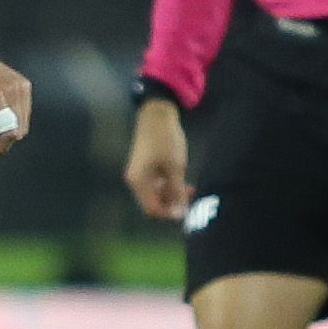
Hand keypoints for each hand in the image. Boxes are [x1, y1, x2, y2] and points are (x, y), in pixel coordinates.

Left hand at [0, 46, 32, 157]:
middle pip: (19, 129)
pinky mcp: (24, 84)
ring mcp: (22, 86)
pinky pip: (23, 111)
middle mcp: (14, 90)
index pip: (10, 131)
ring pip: (23, 122)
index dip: (0, 147)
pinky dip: (12, 119)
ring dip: (7, 130)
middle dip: (3, 140)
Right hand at [125, 100, 190, 220]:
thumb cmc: (166, 140)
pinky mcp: (145, 167)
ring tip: (190, 188)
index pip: (152, 209)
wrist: (156, 114)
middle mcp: (136, 181)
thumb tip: (179, 213)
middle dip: (172, 204)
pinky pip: (156, 184)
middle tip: (191, 197)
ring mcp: (140, 174)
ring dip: (172, 194)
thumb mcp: (175, 167)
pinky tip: (182, 180)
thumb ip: (176, 191)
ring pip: (156, 194)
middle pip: (153, 203)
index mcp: (139, 182)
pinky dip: (169, 185)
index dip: (169, 213)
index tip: (187, 209)